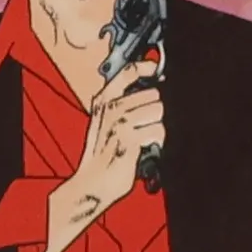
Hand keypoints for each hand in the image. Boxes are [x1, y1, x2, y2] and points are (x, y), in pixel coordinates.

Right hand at [30, 60, 164, 251]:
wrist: (92, 183)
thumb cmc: (103, 155)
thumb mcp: (105, 122)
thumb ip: (122, 103)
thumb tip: (150, 89)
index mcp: (104, 100)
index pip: (128, 72)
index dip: (146, 67)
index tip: (154, 68)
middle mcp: (111, 106)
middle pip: (154, 95)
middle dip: (153, 112)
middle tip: (141, 129)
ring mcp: (119, 121)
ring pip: (159, 112)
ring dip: (156, 128)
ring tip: (141, 140)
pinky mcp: (129, 136)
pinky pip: (158, 131)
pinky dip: (156, 143)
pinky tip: (142, 150)